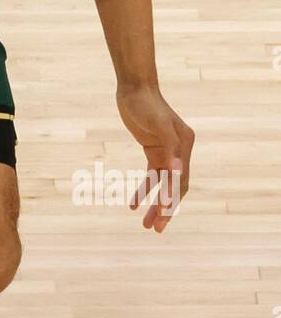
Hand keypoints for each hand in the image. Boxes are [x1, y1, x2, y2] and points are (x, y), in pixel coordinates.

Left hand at [115, 85, 193, 233]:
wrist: (134, 88)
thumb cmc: (146, 104)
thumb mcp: (159, 124)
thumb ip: (170, 146)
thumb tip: (179, 171)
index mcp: (185, 145)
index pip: (181, 180)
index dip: (172, 199)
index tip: (163, 216)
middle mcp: (180, 151)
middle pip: (175, 187)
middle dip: (165, 208)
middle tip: (156, 229)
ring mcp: (167, 151)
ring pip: (162, 184)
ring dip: (154, 204)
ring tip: (145, 224)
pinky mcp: (153, 150)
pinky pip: (151, 175)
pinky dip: (144, 189)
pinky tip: (133, 204)